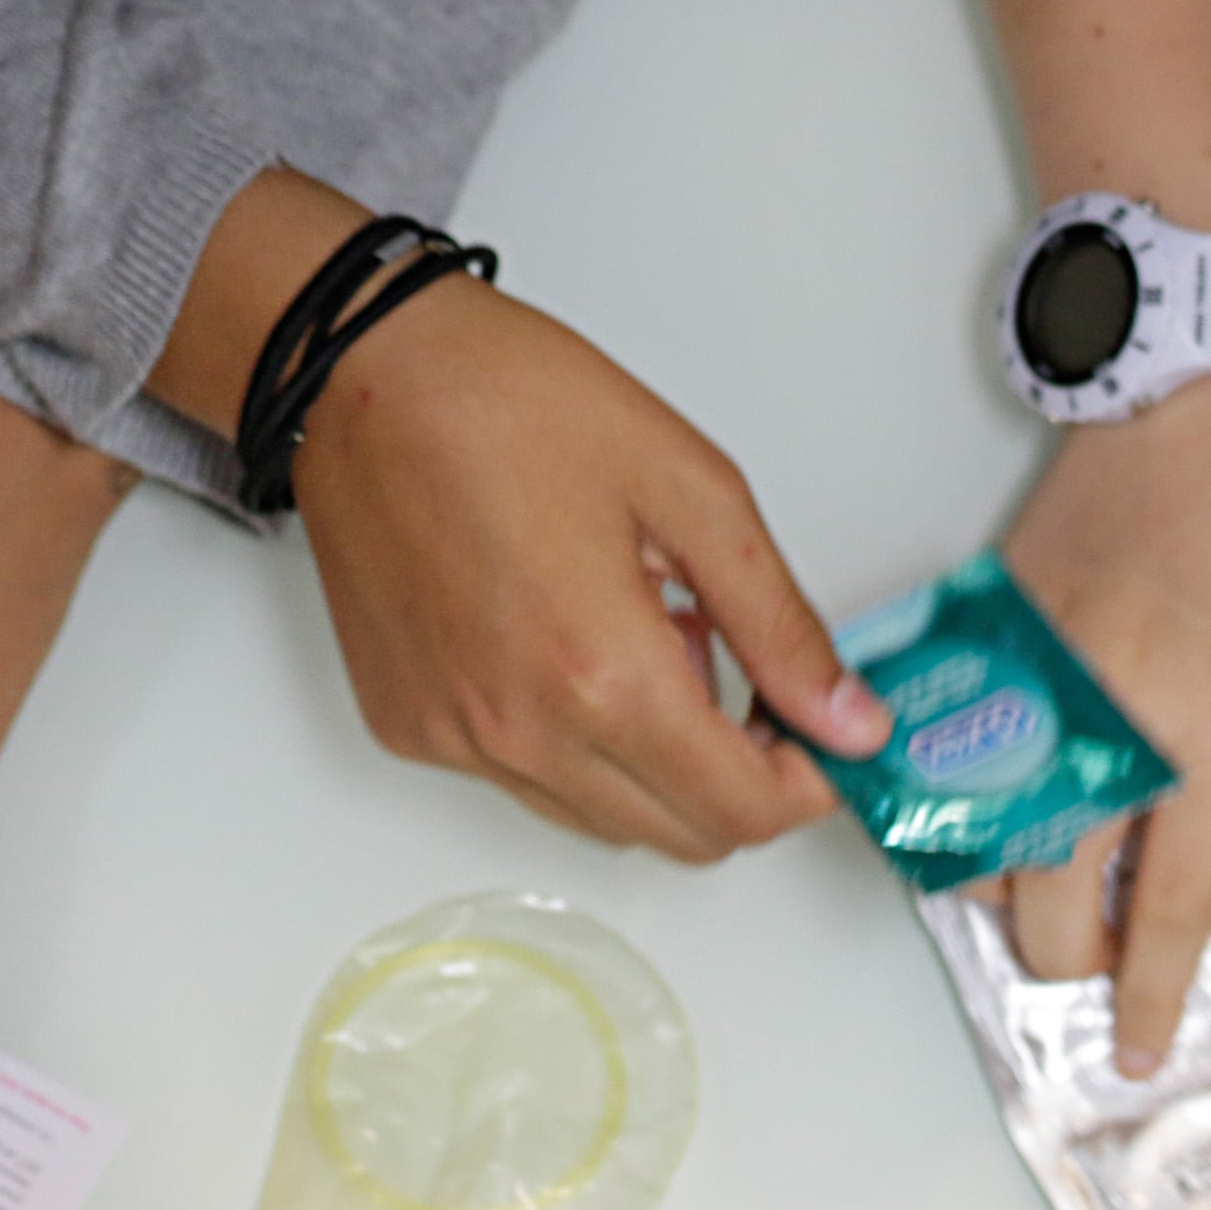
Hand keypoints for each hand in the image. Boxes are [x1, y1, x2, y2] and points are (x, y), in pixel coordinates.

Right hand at [290, 273, 882, 857]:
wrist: (364, 372)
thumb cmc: (511, 401)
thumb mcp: (691, 490)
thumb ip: (779, 622)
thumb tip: (846, 715)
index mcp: (602, 676)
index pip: (744, 810)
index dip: (808, 782)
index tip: (822, 734)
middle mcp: (522, 733)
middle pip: (681, 838)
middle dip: (738, 778)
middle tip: (744, 678)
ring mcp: (456, 740)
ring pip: (602, 820)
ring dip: (653, 764)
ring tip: (644, 641)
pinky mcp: (407, 726)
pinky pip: (522, 780)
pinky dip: (568, 743)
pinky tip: (564, 642)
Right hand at [992, 367, 1210, 1073]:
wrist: (1192, 393)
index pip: (1167, 912)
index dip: (1151, 998)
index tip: (1141, 1049)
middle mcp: (1111, 719)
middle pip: (1051, 898)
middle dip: (1068, 958)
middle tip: (1094, 963)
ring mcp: (1034, 678)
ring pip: (978, 836)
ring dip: (1005, 887)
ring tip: (1046, 889)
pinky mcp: (985, 637)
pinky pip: (946, 756)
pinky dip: (955, 804)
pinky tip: (988, 813)